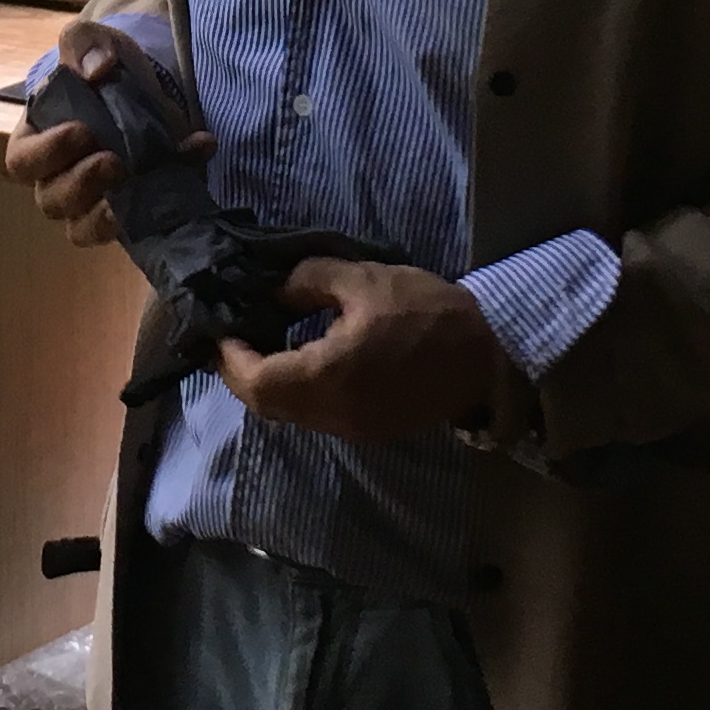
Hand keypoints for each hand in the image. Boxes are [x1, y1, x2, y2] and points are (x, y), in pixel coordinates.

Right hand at [1, 17, 201, 253]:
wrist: (150, 82)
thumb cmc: (104, 67)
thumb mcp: (92, 42)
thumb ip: (83, 44)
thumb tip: (96, 69)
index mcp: (35, 140)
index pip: (22, 161)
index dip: (47, 154)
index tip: (82, 131)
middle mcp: (57, 178)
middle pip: (52, 201)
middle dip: (81, 186)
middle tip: (114, 162)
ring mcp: (94, 202)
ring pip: (84, 229)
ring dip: (108, 217)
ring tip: (138, 188)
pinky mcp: (133, 210)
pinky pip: (135, 226)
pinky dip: (164, 202)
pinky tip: (193, 158)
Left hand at [219, 257, 507, 445]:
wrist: (491, 357)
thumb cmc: (428, 312)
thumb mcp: (364, 279)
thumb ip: (308, 280)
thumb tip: (275, 291)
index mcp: (328, 377)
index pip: (256, 381)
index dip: (229, 358)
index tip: (218, 329)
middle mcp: (334, 414)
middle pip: (267, 406)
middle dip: (242, 373)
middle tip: (233, 337)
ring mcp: (353, 429)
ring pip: (291, 415)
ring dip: (269, 384)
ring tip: (263, 343)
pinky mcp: (371, 430)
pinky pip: (317, 416)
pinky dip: (298, 392)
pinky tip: (302, 359)